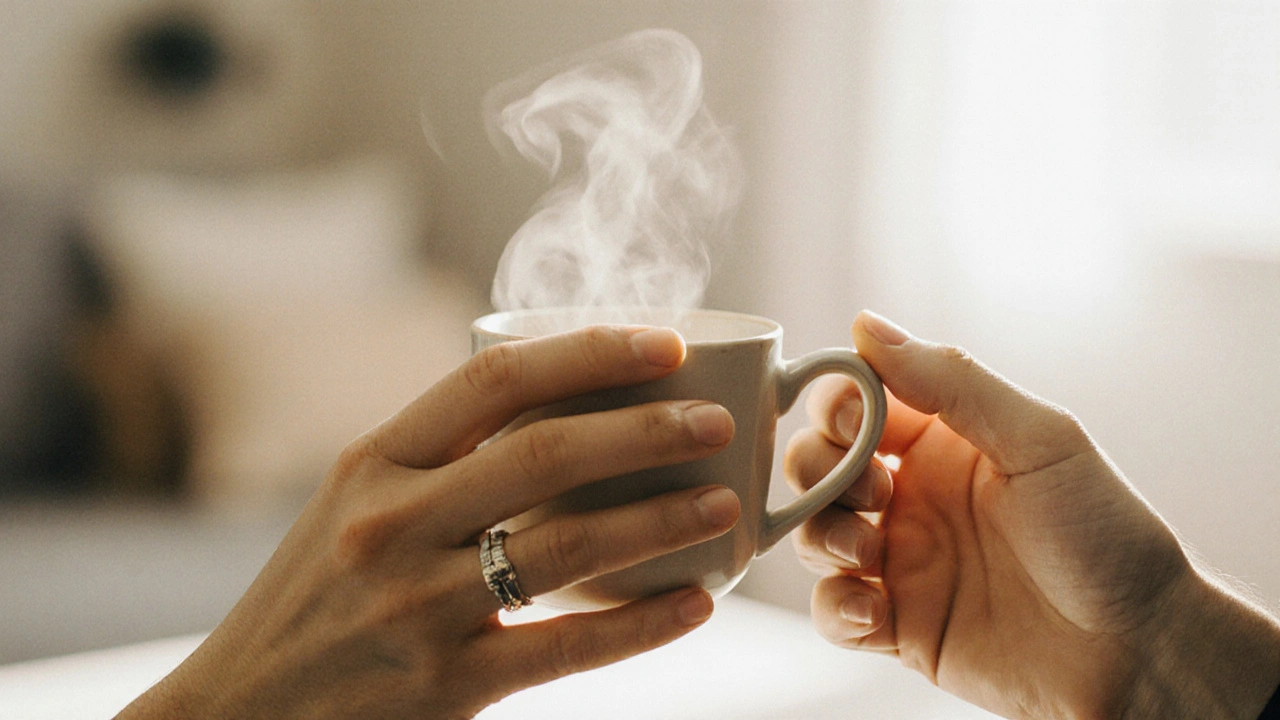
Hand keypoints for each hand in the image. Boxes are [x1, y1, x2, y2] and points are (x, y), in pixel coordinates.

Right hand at [118, 325, 739, 718]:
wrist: (240, 712)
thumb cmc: (317, 593)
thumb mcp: (354, 502)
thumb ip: (440, 456)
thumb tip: (564, 403)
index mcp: (373, 461)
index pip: (493, 378)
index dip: (590, 351)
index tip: (667, 344)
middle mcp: (391, 524)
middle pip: (544, 454)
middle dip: (647, 430)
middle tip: (716, 421)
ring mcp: (417, 607)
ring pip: (566, 546)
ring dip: (661, 520)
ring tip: (725, 502)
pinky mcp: (446, 685)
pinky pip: (566, 648)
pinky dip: (640, 624)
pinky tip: (697, 601)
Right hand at [786, 311, 1279, 718]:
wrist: (1140, 648)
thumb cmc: (1106, 535)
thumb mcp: (1039, 440)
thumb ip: (953, 381)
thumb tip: (867, 327)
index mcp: (942, 440)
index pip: (855, 401)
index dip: (837, 403)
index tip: (854, 419)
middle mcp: (913, 495)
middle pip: (817, 463)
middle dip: (821, 471)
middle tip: (876, 493)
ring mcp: (903, 560)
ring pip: (813, 531)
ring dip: (822, 533)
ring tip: (867, 551)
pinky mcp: (898, 625)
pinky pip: (832, 610)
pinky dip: (834, 607)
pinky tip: (872, 610)